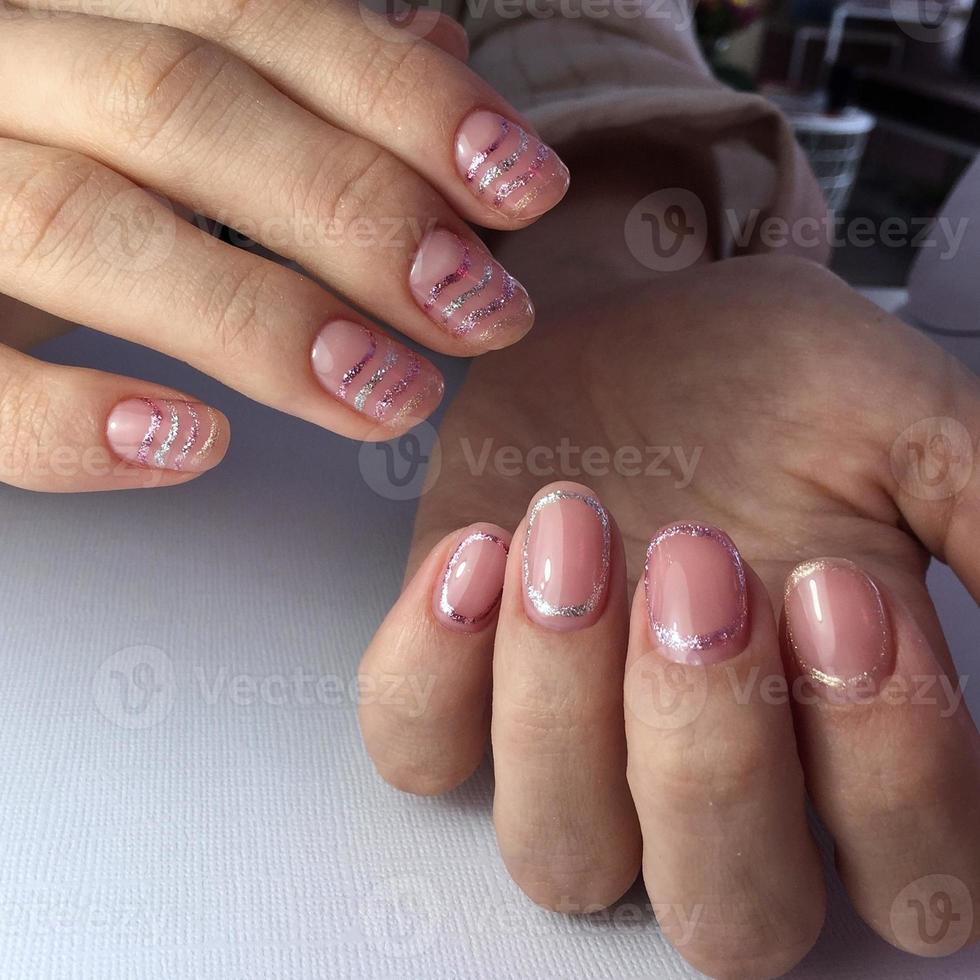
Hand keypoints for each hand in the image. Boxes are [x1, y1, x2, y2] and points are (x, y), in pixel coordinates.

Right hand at [0, 0, 568, 489]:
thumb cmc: (38, 162)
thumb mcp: (152, 103)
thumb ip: (288, 76)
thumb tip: (439, 49)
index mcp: (76, 13)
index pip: (253, 15)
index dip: (402, 102)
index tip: (526, 188)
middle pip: (180, 109)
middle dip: (355, 213)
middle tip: (480, 311)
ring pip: (78, 225)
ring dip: (259, 320)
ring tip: (389, 396)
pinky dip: (77, 419)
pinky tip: (198, 443)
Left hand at [357, 245, 979, 977]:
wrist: (637, 313)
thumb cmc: (770, 374)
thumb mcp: (904, 426)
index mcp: (841, 731)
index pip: (906, 876)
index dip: (886, 766)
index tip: (836, 585)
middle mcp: (704, 770)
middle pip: (724, 913)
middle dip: (712, 748)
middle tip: (698, 557)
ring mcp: (567, 736)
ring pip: (559, 854)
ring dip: (565, 706)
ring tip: (574, 524)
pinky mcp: (458, 675)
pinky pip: (417, 747)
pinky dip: (433, 671)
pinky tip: (476, 553)